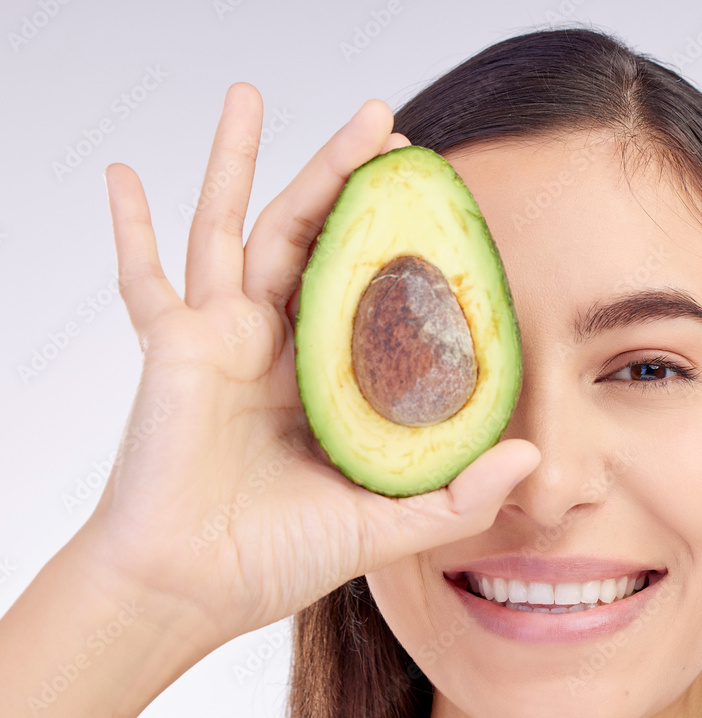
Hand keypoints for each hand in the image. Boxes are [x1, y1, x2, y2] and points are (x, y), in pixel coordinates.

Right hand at [89, 82, 538, 650]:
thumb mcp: (385, 526)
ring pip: (238, 229)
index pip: (373, 289)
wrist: (192, 589)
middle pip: (315, 238)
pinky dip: (129, 229)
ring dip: (241, 160)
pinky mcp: (175, 347)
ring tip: (248, 93)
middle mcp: (282, 348)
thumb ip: (458, 496)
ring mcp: (224, 339)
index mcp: (333, 380)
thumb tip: (532, 457)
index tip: (435, 196)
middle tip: (382, 124)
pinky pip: (143, 277)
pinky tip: (117, 174)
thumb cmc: (278, 559)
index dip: (403, 241)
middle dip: (344, 177)